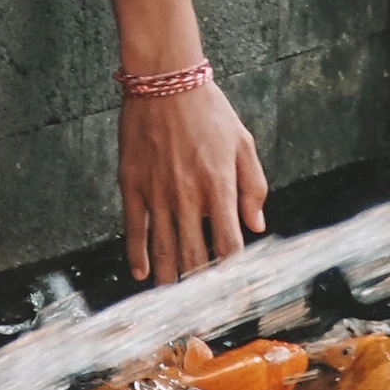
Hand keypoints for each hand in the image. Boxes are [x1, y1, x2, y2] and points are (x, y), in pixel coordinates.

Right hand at [110, 0, 266, 281]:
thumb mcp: (242, 143)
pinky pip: (135, 229)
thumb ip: (253, 186)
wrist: (164, 80)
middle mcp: (188, 196)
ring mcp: (158, 194)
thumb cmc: (208, 109)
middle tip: (201, 310)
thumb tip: (257, 226)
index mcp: (219, 187)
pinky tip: (141, 274)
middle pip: (194, 255)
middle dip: (199, 288)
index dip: (232, 274)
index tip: (234, 292)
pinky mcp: (133, 186)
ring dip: (169, 279)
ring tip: (171, 300)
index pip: (228, 244)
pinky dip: (138, 255)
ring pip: (163, 249)